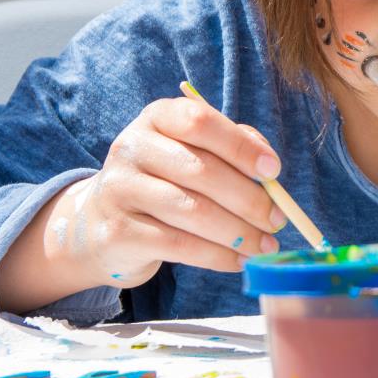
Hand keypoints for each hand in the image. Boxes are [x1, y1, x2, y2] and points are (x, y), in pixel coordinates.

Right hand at [52, 98, 287, 288]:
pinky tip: (239, 260)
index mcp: (156, 118)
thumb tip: (269, 168)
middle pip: (201, 170)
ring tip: (265, 245)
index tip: (273, 171)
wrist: (100, 223)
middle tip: (277, 220)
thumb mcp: (190, 152)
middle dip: (249, 199)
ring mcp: (120, 190)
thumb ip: (230, 148)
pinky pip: (180, 245)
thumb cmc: (163, 182)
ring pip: (193, 211)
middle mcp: (132, 147)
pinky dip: (218, 256)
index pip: (199, 121)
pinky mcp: (118, 232)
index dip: (241, 146)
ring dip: (239, 233)